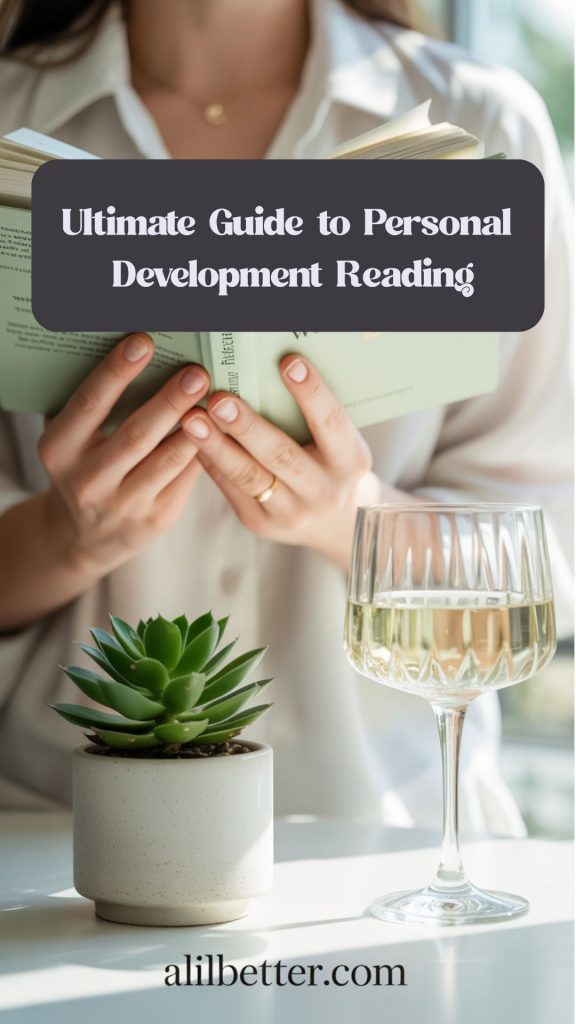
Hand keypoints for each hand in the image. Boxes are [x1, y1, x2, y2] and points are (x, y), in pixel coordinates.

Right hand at [38, 333, 209, 576]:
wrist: (85, 536)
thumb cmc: (83, 467)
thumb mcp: (71, 439)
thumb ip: (92, 404)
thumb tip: (135, 350)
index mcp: (60, 450)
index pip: (90, 405)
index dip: (117, 372)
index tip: (143, 342)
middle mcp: (88, 480)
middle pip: (136, 434)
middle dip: (170, 400)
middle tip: (196, 372)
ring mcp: (123, 503)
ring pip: (168, 459)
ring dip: (196, 426)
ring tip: (216, 397)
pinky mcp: (155, 519)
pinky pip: (185, 478)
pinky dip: (203, 449)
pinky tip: (218, 426)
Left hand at [181, 355, 380, 569]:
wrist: (331, 521)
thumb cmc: (329, 463)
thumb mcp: (336, 443)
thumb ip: (310, 417)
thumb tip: (263, 371)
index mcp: (350, 462)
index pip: (331, 423)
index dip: (312, 394)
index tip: (289, 363)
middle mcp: (324, 492)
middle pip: (282, 455)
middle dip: (248, 427)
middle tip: (220, 399)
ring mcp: (292, 513)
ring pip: (248, 476)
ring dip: (217, 445)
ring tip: (193, 420)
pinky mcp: (261, 522)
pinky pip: (230, 488)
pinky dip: (210, 461)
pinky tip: (191, 439)